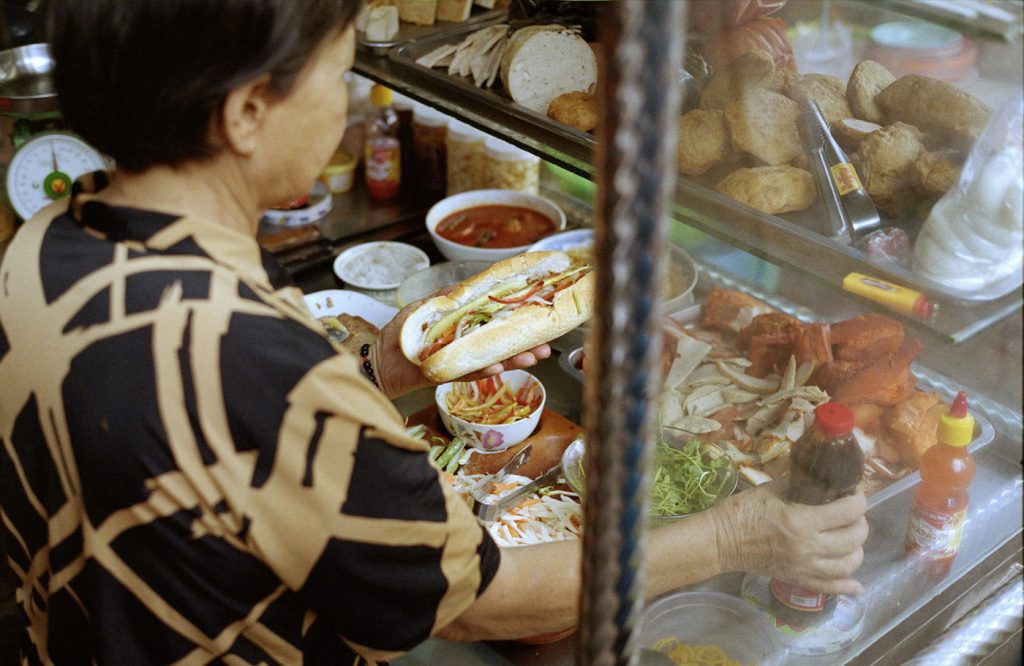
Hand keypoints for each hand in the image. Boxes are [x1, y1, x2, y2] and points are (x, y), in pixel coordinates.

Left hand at [371, 294, 551, 398]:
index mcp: (462, 326)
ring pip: (490, 361)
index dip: (516, 321)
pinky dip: (483, 371)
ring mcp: (457, 361)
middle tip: (545, 346)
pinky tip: (500, 368)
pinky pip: (467, 374)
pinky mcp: (445, 376)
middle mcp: (464, 345)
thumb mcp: (424, 307)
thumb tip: (470, 287)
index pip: (494, 323)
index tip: (537, 318)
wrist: (376, 359)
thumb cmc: (399, 333)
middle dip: (523, 345)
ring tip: (533, 357)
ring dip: (512, 360)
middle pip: (498, 345)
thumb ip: (447, 299)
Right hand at [708, 483, 867, 594]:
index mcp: (802, 521)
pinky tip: (856, 584)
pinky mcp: (798, 580)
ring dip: (857, 550)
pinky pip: (830, 588)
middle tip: (852, 513)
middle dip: (860, 522)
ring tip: (851, 539)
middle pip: (853, 538)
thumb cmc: (741, 511)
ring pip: (848, 564)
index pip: (846, 512)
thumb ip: (798, 484)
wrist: (721, 542)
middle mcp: (809, 547)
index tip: (856, 493)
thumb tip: (819, 478)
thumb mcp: (769, 490)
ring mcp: (805, 567)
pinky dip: (847, 586)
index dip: (858, 500)